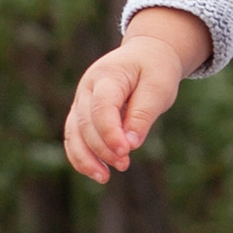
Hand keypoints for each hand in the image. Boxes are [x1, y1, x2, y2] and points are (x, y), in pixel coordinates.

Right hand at [63, 7, 210, 182]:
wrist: (146, 55)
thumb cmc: (155, 70)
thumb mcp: (159, 87)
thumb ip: (143, 114)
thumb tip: (130, 144)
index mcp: (107, 74)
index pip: (102, 106)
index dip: (111, 132)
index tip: (126, 152)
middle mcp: (87, 87)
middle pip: (86, 122)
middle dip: (103, 148)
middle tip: (125, 164)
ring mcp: (81, 100)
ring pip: (73, 132)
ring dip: (86, 157)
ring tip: (104, 178)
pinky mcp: (82, 113)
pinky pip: (74, 137)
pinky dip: (81, 156)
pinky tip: (96, 173)